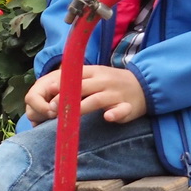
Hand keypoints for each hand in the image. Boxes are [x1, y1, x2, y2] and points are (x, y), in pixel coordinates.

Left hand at [25, 65, 149, 124]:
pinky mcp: (128, 106)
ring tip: (70, 117)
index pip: (74, 76)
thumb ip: (77, 81)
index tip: (46, 93)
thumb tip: (50, 88)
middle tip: (51, 109)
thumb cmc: (112, 82)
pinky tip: (108, 117)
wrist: (144, 85)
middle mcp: (104, 81)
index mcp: (95, 72)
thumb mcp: (95, 76)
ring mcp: (116, 93)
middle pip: (82, 88)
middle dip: (66, 98)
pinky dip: (115, 113)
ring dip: (83, 107)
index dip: (60, 85)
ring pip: (98, 99)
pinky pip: (122, 110)